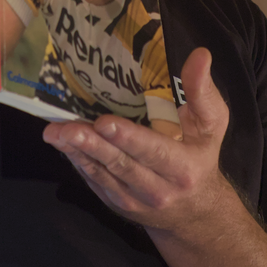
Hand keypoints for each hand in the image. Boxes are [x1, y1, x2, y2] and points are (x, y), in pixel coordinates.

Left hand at [42, 48, 228, 230]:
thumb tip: (200, 55)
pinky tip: (62, 145)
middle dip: (92, 145)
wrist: (196, 211)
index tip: (104, 122)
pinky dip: (77, 162)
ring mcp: (134, 200)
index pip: (152, 151)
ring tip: (54, 133)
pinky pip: (94, 181)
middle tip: (66, 128)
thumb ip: (202, 91)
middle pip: (120, 164)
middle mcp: (157, 189)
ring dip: (76, 153)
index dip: (127, 138)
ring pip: (102, 174)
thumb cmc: (202, 153)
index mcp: (182, 167)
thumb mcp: (212, 123)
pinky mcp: (117, 203)